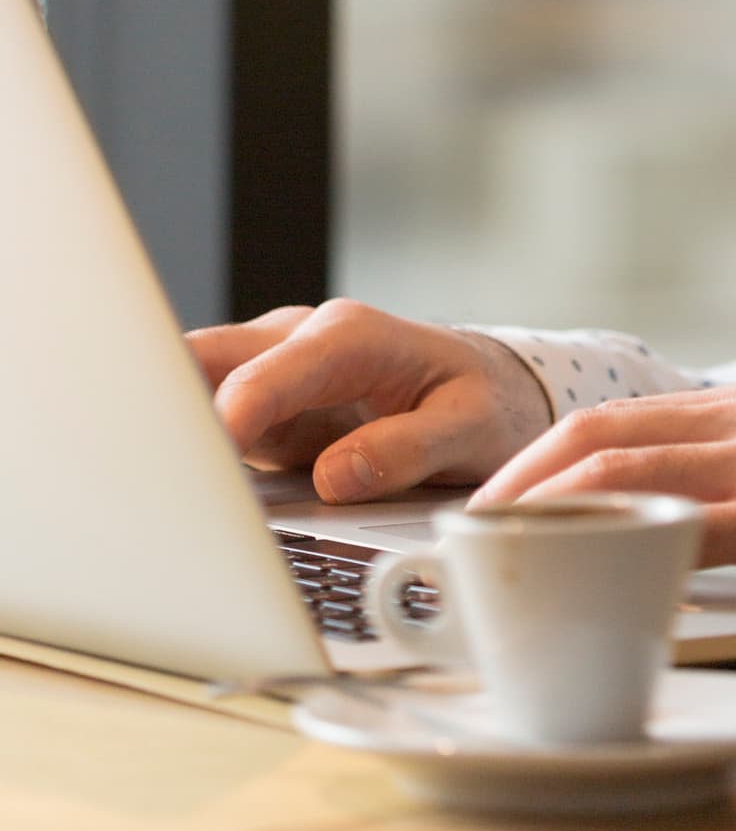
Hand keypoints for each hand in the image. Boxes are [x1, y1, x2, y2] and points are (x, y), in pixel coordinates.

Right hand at [185, 300, 553, 501]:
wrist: (487, 387)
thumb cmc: (482, 400)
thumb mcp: (471, 427)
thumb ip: (408, 449)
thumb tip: (334, 476)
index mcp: (352, 337)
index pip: (273, 371)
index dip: (235, 412)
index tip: (210, 455)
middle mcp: (302, 343)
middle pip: (207, 359)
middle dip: (171, 406)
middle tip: (152, 471)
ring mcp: (276, 373)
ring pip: (194, 385)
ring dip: (172, 431)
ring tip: (158, 492)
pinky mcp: (265, 409)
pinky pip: (209, 419)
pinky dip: (189, 450)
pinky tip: (179, 493)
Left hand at [471, 378, 735, 598]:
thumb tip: (715, 514)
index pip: (625, 417)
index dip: (550, 456)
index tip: (503, 496)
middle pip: (601, 431)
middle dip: (522, 477)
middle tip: (471, 524)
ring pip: (625, 468)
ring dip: (547, 509)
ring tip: (499, 549)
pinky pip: (689, 525)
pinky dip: (626, 546)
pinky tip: (591, 575)